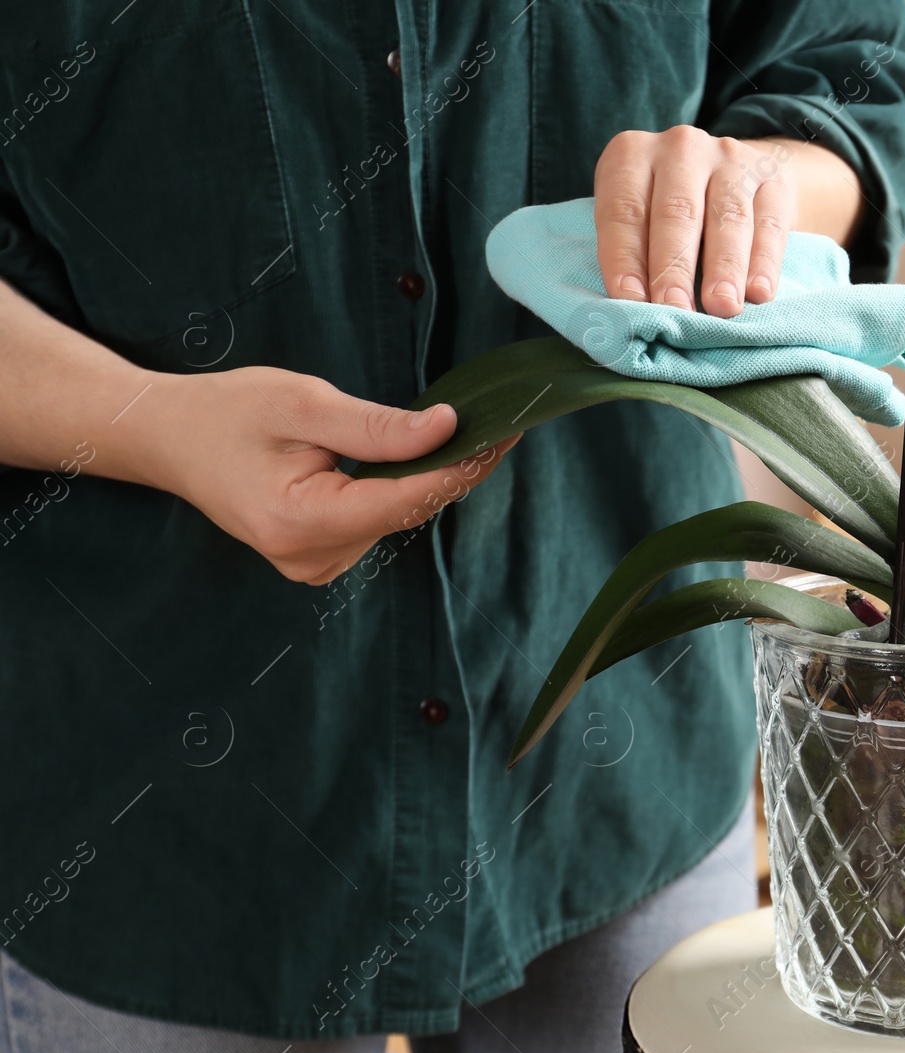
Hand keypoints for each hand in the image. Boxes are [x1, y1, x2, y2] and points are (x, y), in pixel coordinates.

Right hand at [140, 366, 518, 584]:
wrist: (169, 438)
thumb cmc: (227, 413)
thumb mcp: (302, 405)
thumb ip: (376, 426)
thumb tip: (447, 428)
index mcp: (301, 523)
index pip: (404, 500)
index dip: (460, 467)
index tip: (505, 434)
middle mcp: (311, 559)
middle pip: (405, 510)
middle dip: (452, 467)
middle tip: (499, 422)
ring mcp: (315, 565)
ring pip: (395, 516)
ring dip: (425, 477)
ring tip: (459, 432)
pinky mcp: (320, 558)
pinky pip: (376, 520)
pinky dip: (398, 488)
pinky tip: (412, 457)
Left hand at [594, 126, 797, 318]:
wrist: (732, 178)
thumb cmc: (668, 214)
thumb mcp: (638, 219)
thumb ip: (632, 252)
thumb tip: (633, 308)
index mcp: (631, 154)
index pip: (623, 211)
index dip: (625, 258)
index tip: (631, 301)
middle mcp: (680, 148)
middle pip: (676, 213)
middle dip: (675, 268)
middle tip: (675, 309)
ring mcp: (729, 157)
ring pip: (727, 217)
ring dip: (724, 268)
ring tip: (722, 308)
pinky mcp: (772, 176)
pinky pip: (769, 223)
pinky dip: (764, 263)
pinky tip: (759, 294)